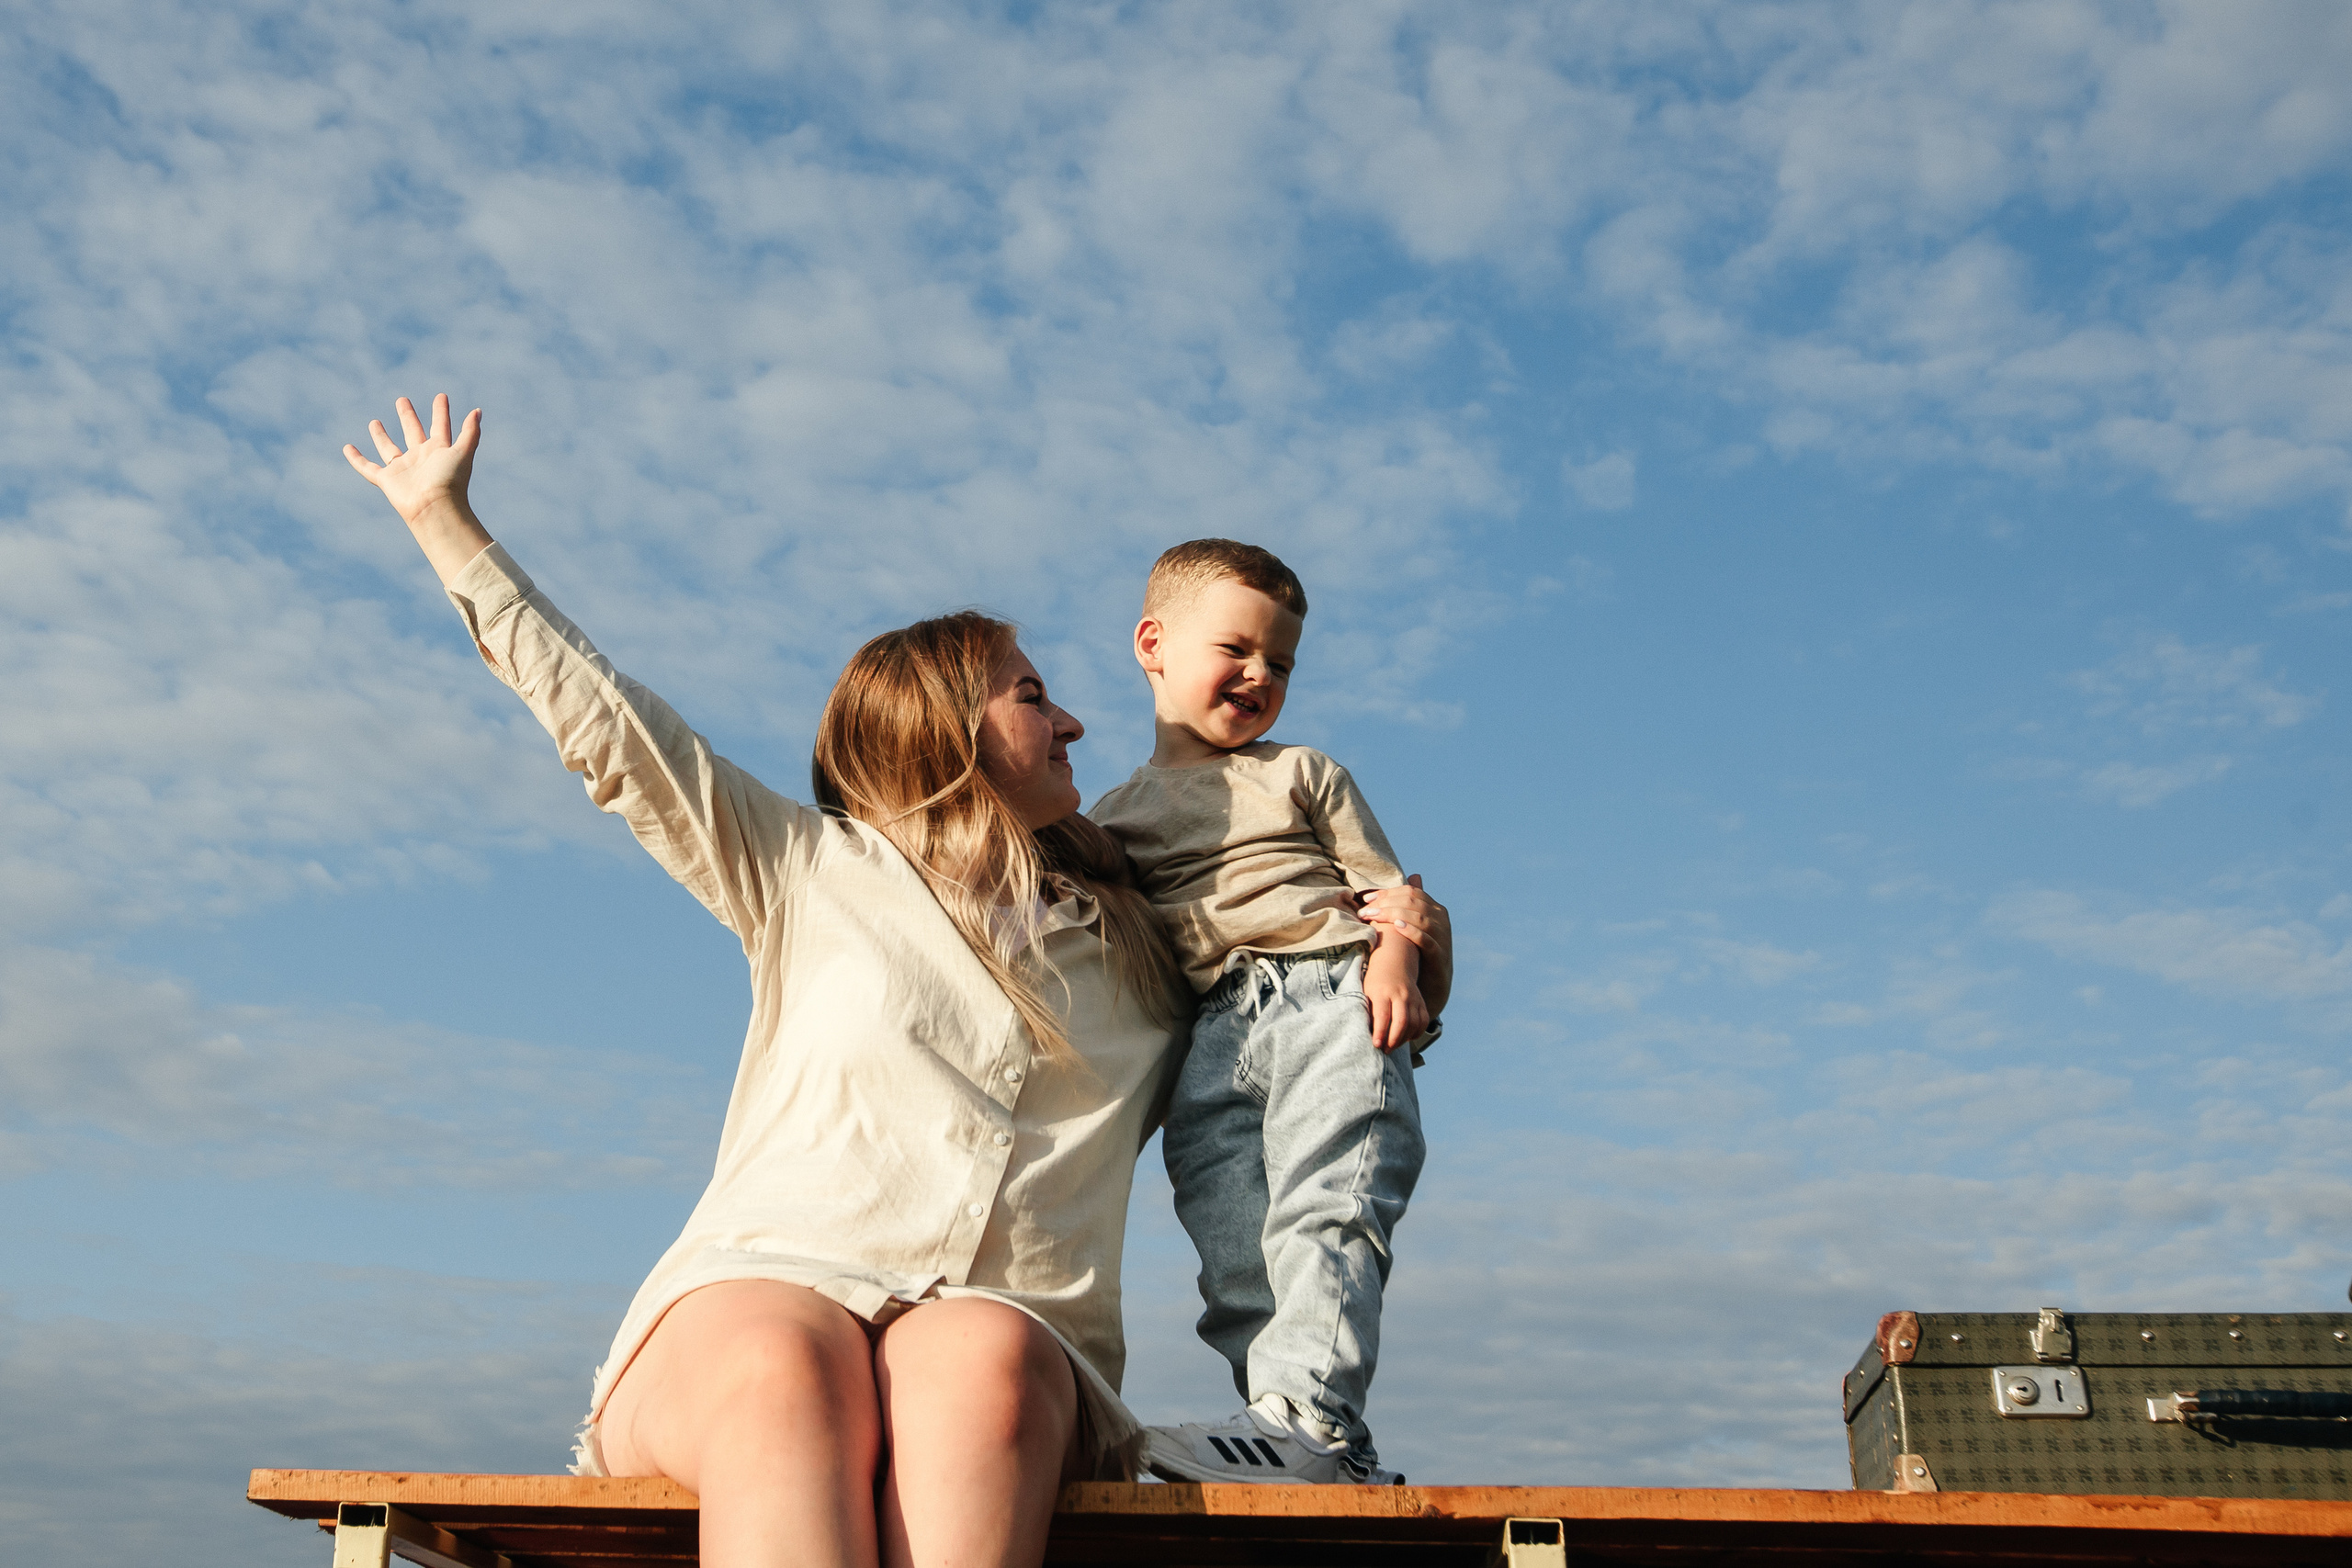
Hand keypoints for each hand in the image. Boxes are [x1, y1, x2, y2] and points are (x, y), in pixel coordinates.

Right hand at [343, 394, 494, 586]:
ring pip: (389, 448)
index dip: (441, 411)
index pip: (440, 426)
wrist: (434, 508)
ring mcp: (403, 469)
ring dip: (381, 435)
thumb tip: (478, 410)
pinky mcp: (387, 480)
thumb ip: (470, 431)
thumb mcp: (463, 452)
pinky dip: (356, 459)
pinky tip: (347, 447)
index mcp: (439, 451)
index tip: (441, 396)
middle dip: (408, 416)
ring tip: (374, 421)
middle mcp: (421, 458)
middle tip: (402, 400)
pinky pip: (367, 468)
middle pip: (413, 432)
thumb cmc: (450, 481)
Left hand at [1359, 874, 1451, 1017]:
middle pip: (1414, 901)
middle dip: (1386, 903)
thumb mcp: (1409, 930)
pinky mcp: (1440, 957)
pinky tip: (1396, 927)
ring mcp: (1443, 938)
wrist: (1430, 991)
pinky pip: (1427, 939)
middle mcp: (1441, 920)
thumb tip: (1410, 877)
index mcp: (1434, 910)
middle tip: (1365, 911)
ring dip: (1393, 913)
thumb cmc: (1415, 957)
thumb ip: (1405, 907)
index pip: (1411, 892)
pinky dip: (1412, 930)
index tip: (1366, 900)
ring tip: (1373, 917)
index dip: (1387, 893)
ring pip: (1420, 917)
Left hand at [1363, 969, 1428, 1052]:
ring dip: (1404, 1039)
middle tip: (1386, 1050)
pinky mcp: (1421, 1002)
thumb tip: (1367, 1034)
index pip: (1383, 1015)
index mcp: (1382, 992)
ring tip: (1393, 1045)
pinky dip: (1417, 1033)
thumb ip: (1368, 1011)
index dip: (1380, 1032)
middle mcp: (1400, 995)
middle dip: (1394, 1040)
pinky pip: (1423, 1021)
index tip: (1376, 1045)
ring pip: (1414, 1023)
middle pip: (1402, 1021)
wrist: (1394, 962)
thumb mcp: (1366, 993)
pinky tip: (1407, 1037)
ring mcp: (1413, 998)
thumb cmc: (1376, 982)